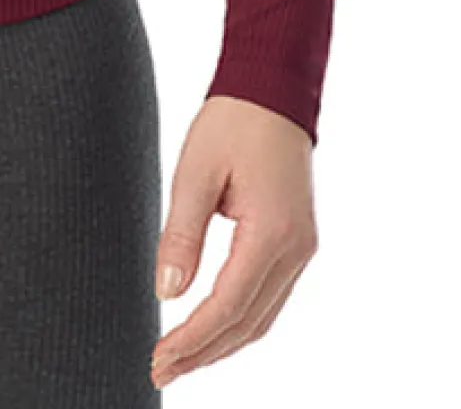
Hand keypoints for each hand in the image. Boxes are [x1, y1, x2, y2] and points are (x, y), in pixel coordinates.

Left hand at [148, 93, 317, 386]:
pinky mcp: (297, 242)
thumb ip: (182, 235)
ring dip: (222, 344)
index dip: (192, 339)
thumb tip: (166, 292)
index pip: (229, 305)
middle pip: (248, 323)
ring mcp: (302, 248)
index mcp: (273, 231)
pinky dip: (239, 321)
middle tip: (160, 371)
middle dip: (204, 354)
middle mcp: (296, 249)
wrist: (272, 89)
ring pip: (262, 317)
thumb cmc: (232, 122)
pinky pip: (269, 297)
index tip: (158, 358)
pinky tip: (211, 330)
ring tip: (180, 360)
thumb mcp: (195, 172)